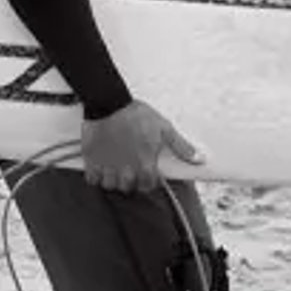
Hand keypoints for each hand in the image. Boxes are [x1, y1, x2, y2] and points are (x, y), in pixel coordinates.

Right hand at [78, 101, 204, 191]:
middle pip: (128, 188)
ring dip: (113, 180)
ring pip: (110, 185)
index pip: (148, 186)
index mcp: (144, 162)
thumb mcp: (163, 127)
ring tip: (116, 171)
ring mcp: (107, 165)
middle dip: (131, 181)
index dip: (148, 182)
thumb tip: (197, 158)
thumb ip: (180, 146)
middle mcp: (126, 168)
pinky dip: (96, 176)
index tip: (147, 176)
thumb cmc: (134, 114)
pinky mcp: (92, 160)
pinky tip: (100, 168)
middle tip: (131, 171)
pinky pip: (92, 179)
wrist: (108, 103)